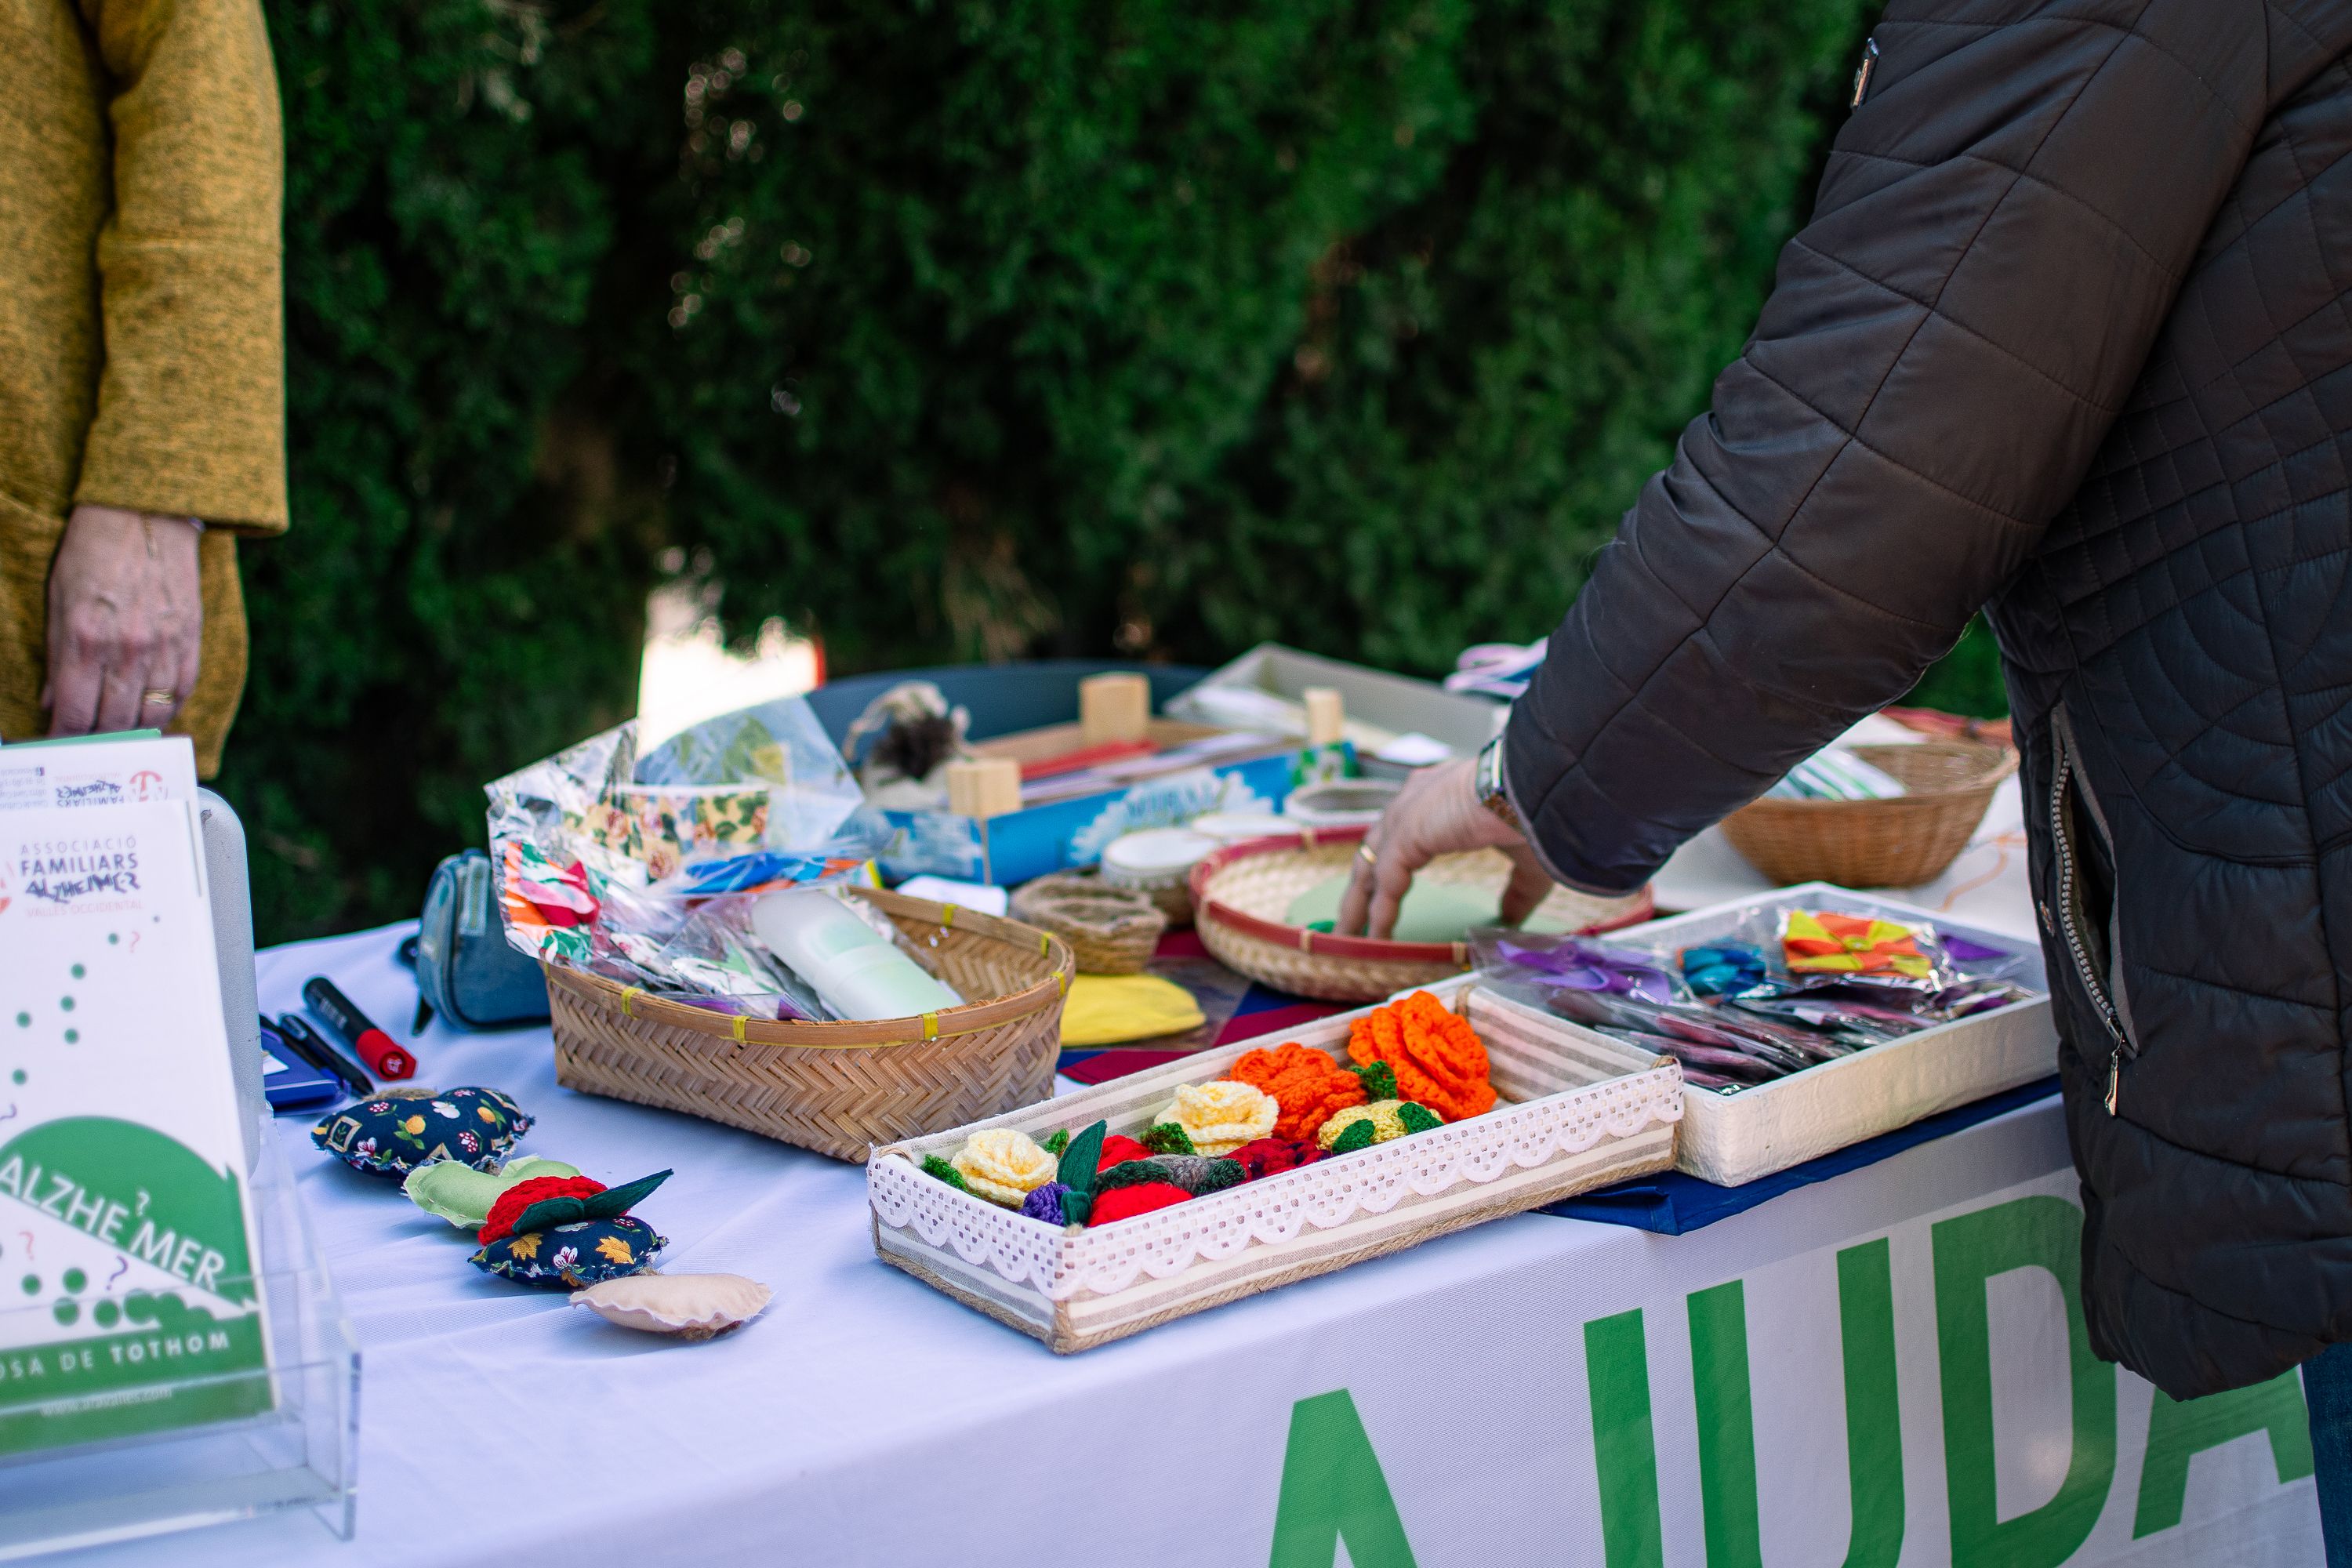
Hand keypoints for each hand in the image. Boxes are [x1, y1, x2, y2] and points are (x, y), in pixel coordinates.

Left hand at [43, 504, 202, 735]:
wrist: (145, 513)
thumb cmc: (93, 552)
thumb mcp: (59, 599)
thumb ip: (58, 655)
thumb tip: (55, 700)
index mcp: (85, 638)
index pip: (75, 713)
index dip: (64, 737)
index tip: (57, 745)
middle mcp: (127, 649)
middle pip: (114, 721)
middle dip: (97, 739)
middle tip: (87, 743)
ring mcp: (164, 647)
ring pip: (151, 714)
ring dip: (132, 730)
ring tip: (118, 731)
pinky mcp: (191, 639)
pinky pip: (181, 692)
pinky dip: (165, 709)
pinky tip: (151, 711)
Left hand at [1336, 756, 1553, 938]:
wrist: (1537, 789)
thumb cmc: (1538, 814)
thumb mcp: (1526, 861)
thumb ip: (1515, 891)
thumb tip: (1510, 918)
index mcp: (1438, 799)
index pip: (1400, 836)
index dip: (1389, 869)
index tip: (1381, 896)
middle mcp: (1414, 801)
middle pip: (1374, 853)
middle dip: (1360, 890)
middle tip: (1350, 923)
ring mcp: (1406, 815)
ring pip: (1370, 867)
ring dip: (1358, 904)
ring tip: (1348, 937)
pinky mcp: (1406, 834)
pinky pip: (1385, 881)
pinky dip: (1380, 912)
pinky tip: (1377, 938)